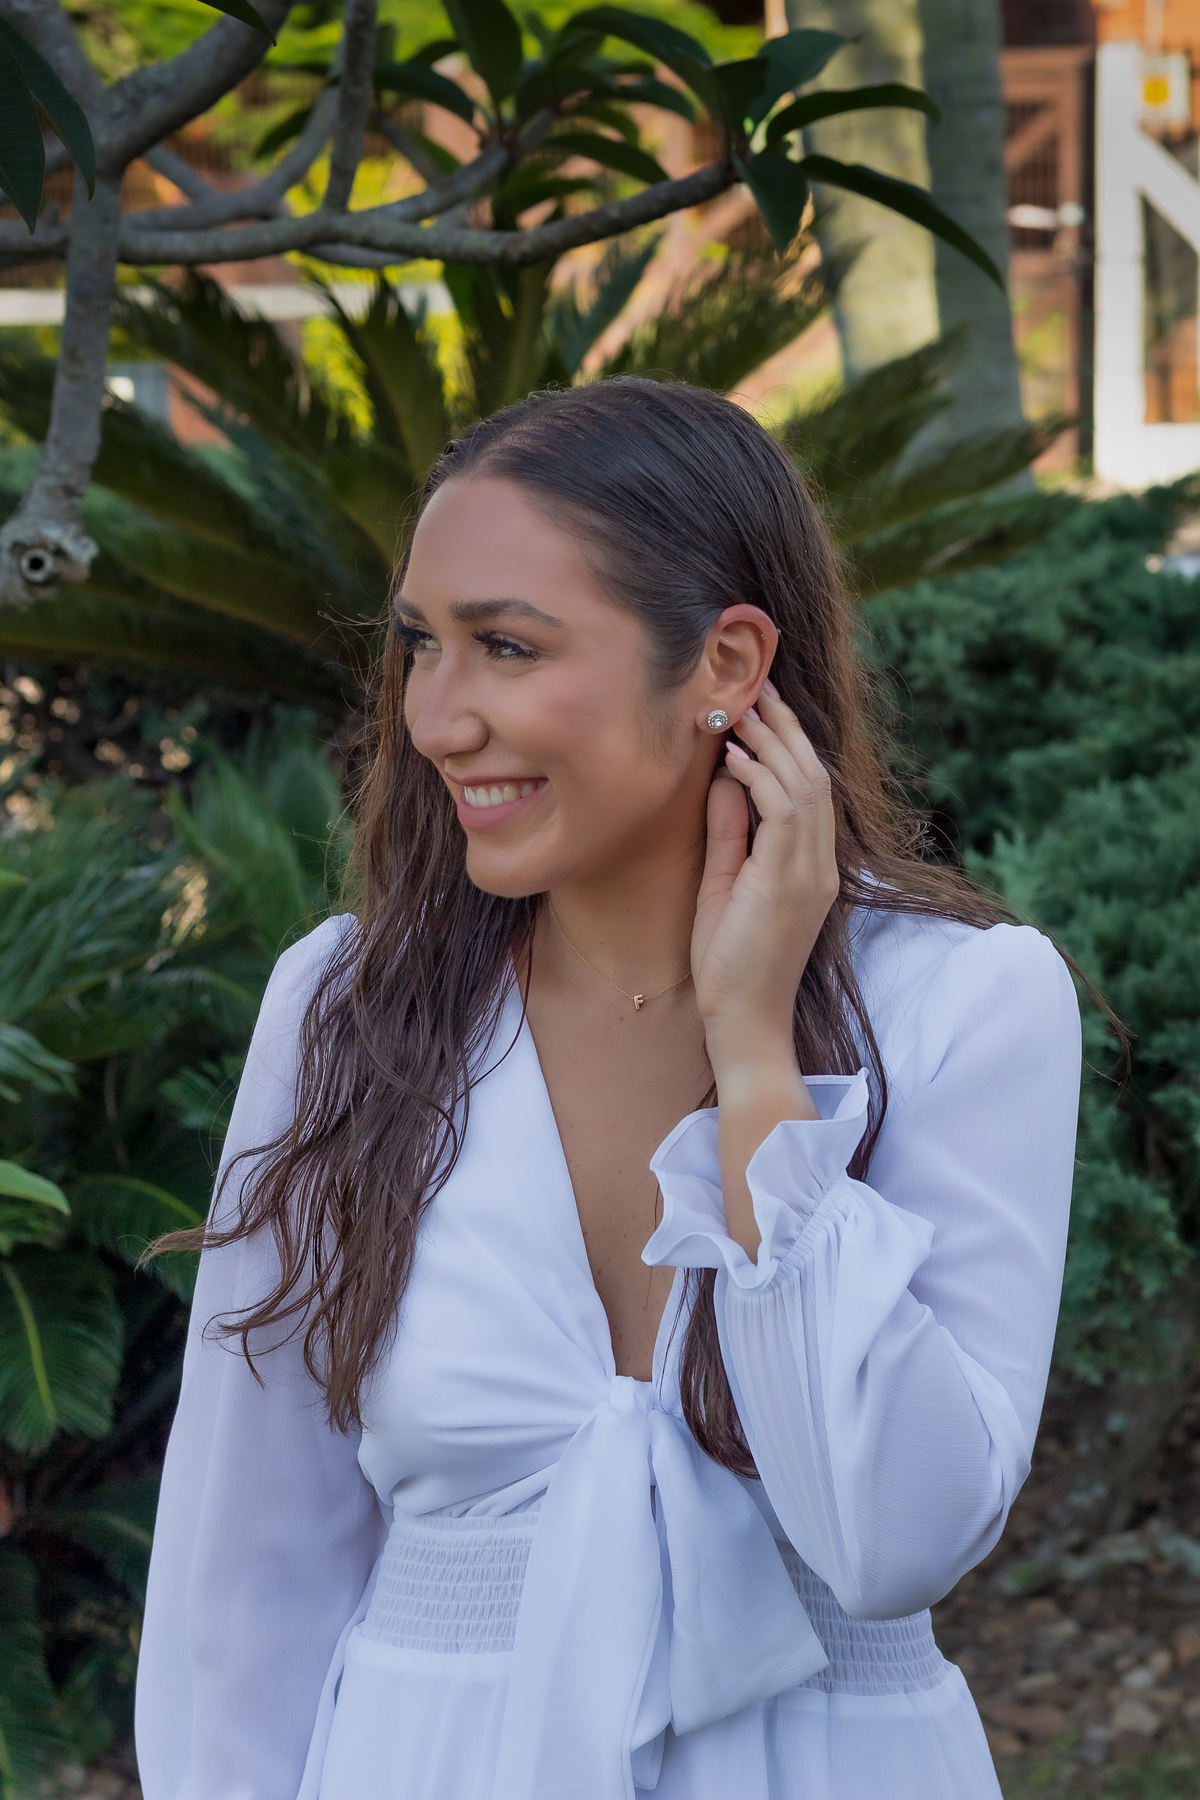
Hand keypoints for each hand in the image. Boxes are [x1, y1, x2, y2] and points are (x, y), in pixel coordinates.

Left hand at [691, 684, 839, 1079]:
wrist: (743, 1021)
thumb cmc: (730, 964)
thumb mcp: (726, 884)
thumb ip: (730, 832)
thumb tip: (725, 778)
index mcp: (811, 865)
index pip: (809, 788)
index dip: (787, 743)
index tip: (758, 706)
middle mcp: (820, 864)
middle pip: (814, 776)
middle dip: (785, 728)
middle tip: (756, 686)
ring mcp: (811, 873)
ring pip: (805, 785)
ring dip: (774, 742)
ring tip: (744, 707)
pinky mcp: (791, 883)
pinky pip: (784, 813)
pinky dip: (762, 778)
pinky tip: (738, 755)